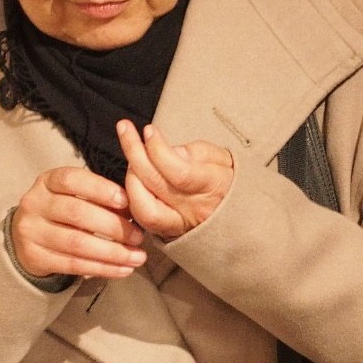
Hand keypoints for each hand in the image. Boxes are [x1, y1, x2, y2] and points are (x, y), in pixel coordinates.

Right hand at [9, 164, 146, 278]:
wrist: (25, 238)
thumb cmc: (61, 212)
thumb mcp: (74, 196)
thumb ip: (100, 197)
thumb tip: (135, 208)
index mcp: (47, 181)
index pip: (71, 179)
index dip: (100, 189)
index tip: (127, 201)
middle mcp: (34, 203)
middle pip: (77, 213)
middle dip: (113, 226)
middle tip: (139, 236)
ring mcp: (31, 232)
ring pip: (76, 243)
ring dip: (112, 252)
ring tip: (137, 257)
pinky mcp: (33, 257)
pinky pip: (72, 264)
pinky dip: (102, 268)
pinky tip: (122, 269)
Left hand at [117, 119, 233, 236]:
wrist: (235, 215)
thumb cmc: (226, 180)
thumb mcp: (221, 157)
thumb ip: (196, 152)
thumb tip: (171, 151)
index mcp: (213, 187)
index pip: (179, 172)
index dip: (158, 149)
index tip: (149, 130)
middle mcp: (193, 210)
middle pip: (155, 184)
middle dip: (134, 153)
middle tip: (126, 130)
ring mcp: (178, 225)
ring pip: (143, 208)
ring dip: (130, 178)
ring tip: (132, 156)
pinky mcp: (166, 232)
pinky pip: (141, 217)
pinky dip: (132, 195)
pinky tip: (132, 175)